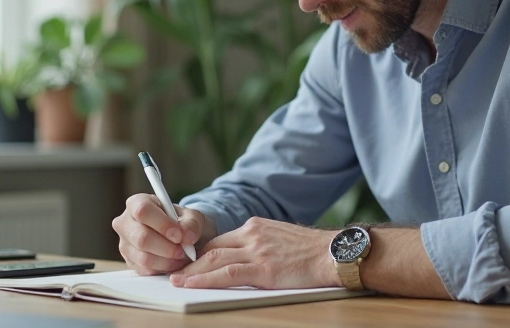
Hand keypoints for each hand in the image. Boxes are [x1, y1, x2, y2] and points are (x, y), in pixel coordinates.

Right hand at [112, 193, 215, 275]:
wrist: (180, 236)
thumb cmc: (182, 221)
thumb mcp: (192, 216)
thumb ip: (191, 223)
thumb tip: (187, 236)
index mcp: (137, 203)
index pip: (143, 211)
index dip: (162, 224)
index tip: (179, 235)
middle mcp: (125, 222)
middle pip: (141, 238)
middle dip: (167, 248)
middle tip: (184, 251)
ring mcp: (125, 243)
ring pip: (143, 257)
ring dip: (167, 261)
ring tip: (182, 257)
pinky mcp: (129, 261)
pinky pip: (145, 270)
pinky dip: (163, 269)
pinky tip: (174, 262)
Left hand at [169, 217, 338, 288]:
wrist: (333, 253)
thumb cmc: (313, 250)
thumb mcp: (281, 238)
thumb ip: (262, 244)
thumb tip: (246, 257)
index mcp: (256, 226)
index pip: (221, 240)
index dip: (202, 253)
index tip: (189, 262)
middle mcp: (253, 234)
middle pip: (213, 248)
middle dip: (192, 262)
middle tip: (176, 272)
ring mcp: (257, 250)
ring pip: (214, 259)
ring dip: (192, 271)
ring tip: (177, 280)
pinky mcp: (263, 268)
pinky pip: (227, 274)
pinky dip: (205, 279)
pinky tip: (192, 285)